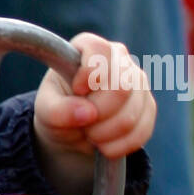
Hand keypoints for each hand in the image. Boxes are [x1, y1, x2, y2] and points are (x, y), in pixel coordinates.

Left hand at [33, 34, 156, 194]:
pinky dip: (118, 145)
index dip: (89, 74)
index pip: (99, 50)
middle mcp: (119, 59)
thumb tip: (86, 113)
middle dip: (97, 114)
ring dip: (104, 133)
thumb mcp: (44, 110)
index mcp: (90, 48)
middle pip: (121, 87)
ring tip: (89, 134)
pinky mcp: (148, 106)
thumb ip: (56, 110)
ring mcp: (138, 82)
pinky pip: (141, 131)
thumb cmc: (57, 109)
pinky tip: (104, 145)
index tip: (77, 91)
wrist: (72, 130)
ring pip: (131, 114)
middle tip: (81, 122)